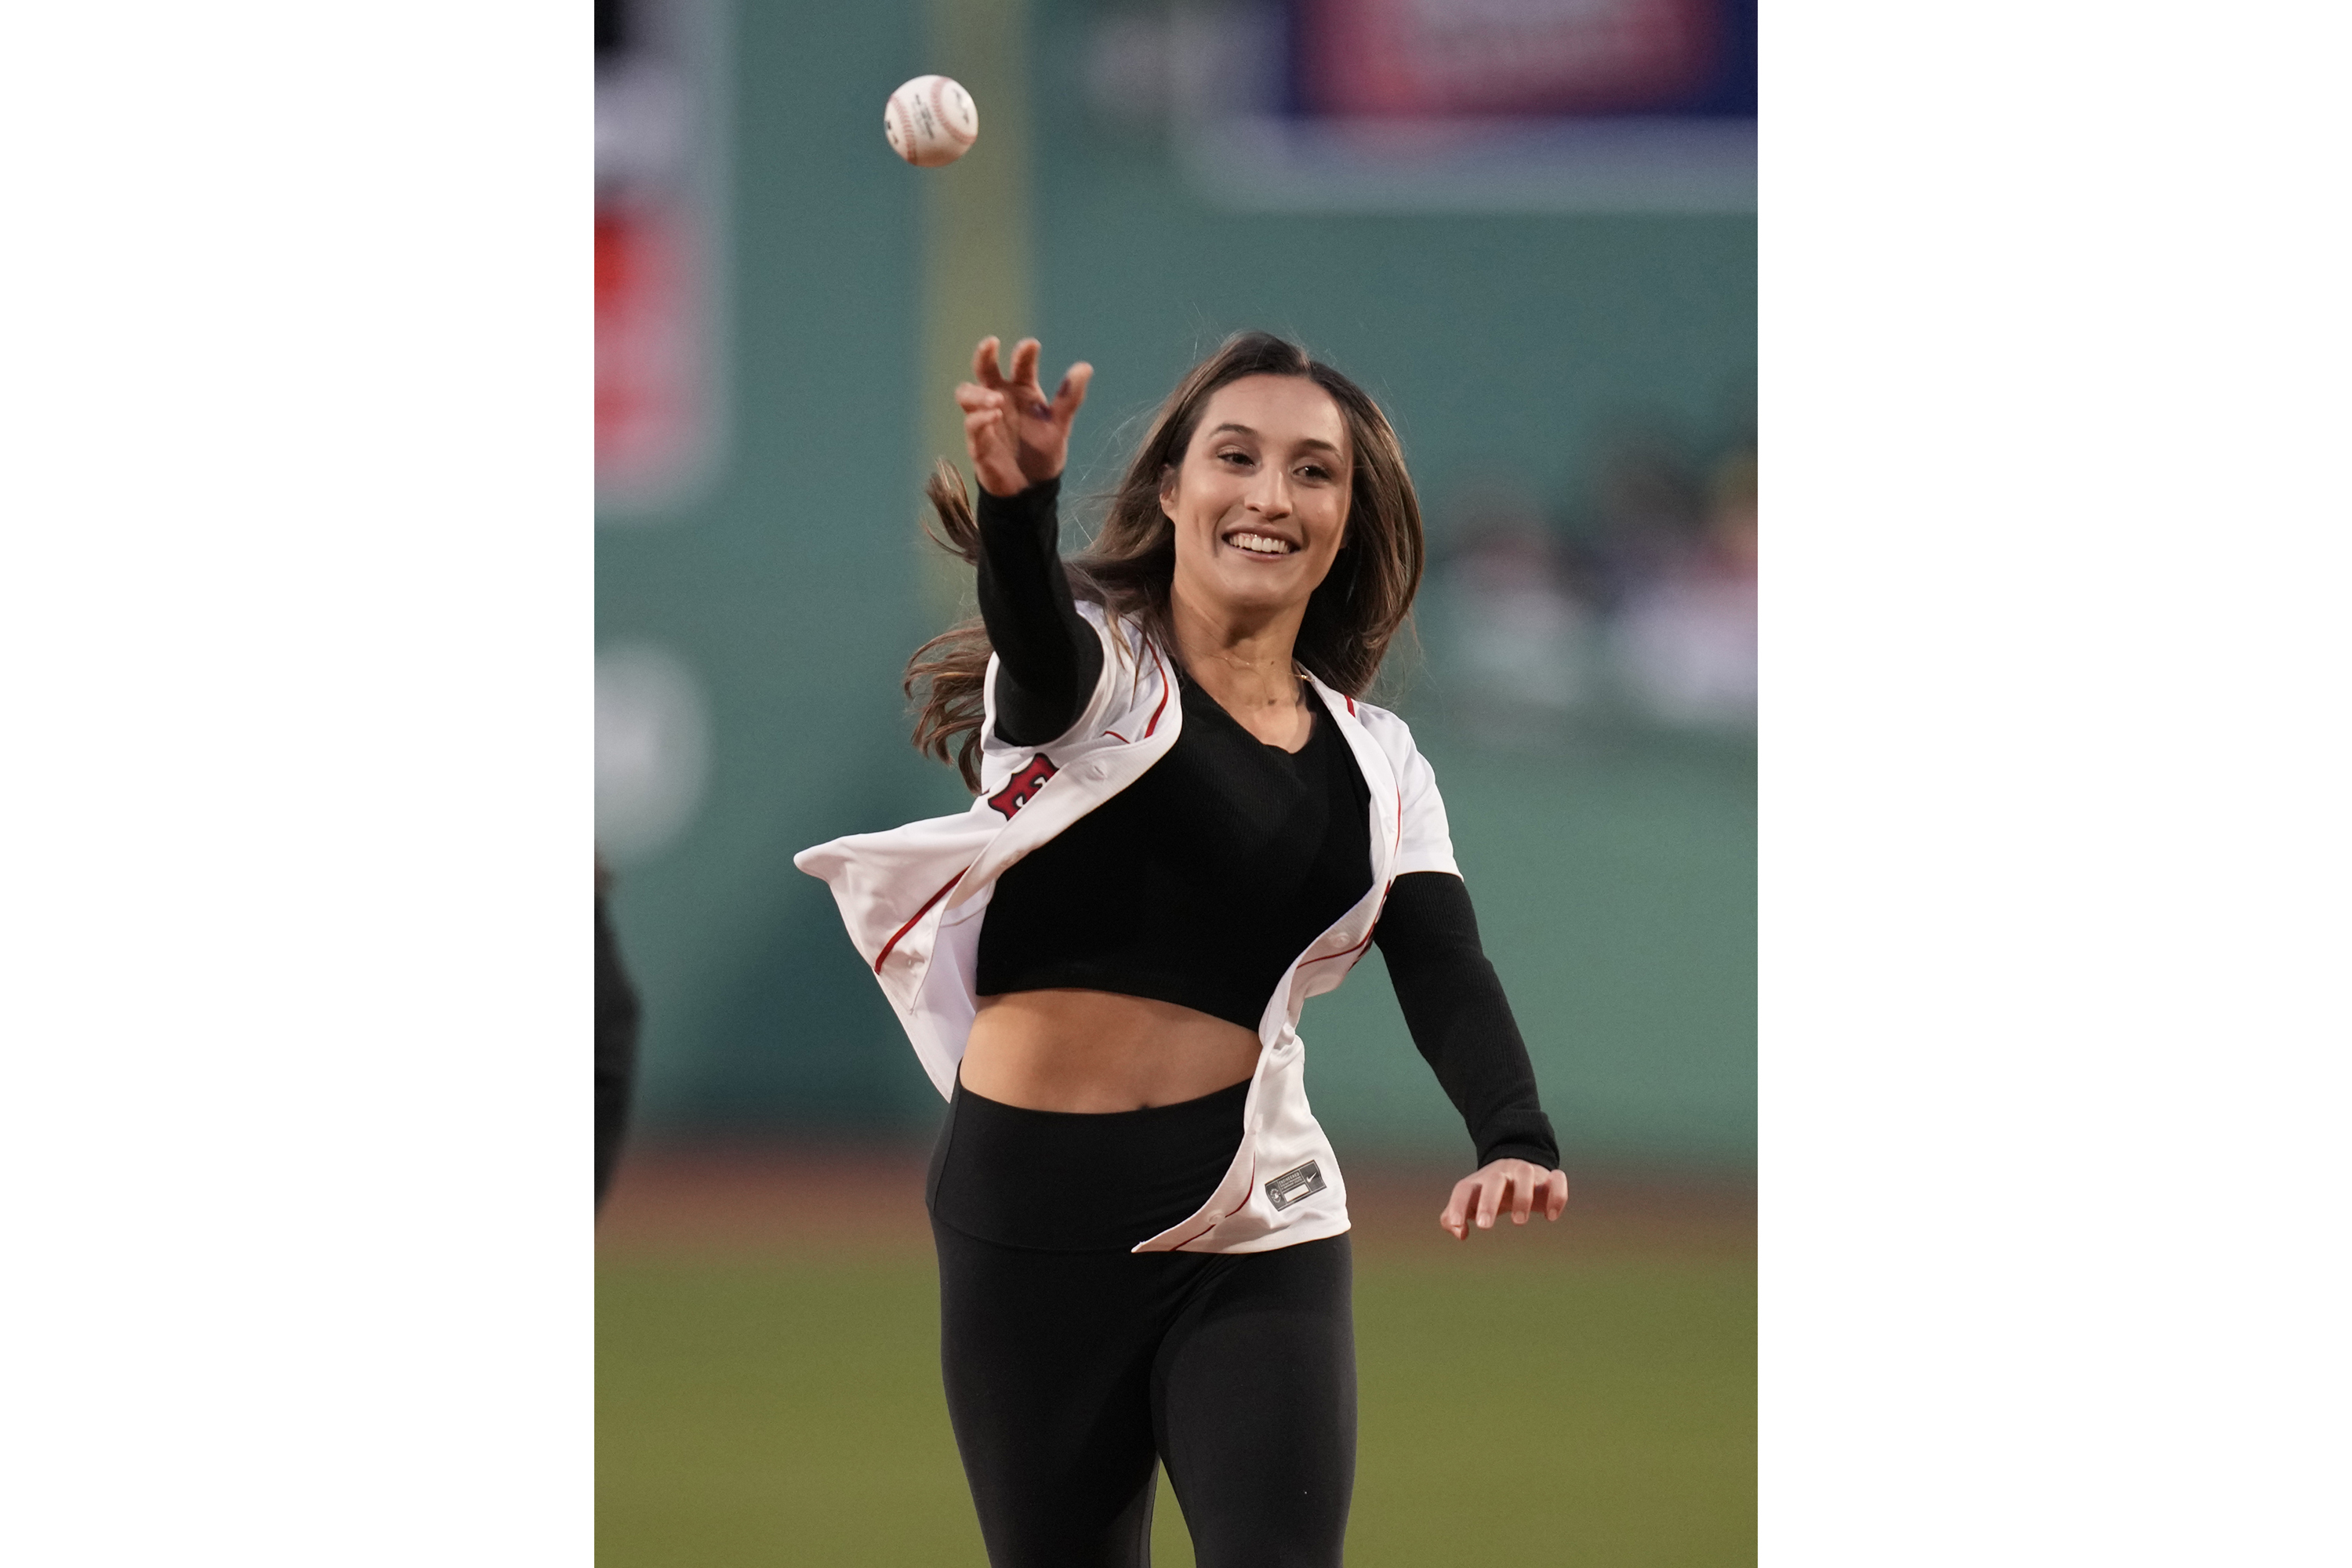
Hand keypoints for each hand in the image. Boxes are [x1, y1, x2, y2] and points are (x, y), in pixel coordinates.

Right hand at [956, 336, 1092, 497]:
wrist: (1032, 489)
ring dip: (979, 393)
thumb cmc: (1043, 451)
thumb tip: (1086, 366)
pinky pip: (972, 427)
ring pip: (967, 395)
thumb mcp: (1061, 423)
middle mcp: (1000, 399)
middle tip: (991, 343)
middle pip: (983, 370)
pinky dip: (980, 419)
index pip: (1020, 364)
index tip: (1032, 345)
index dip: (1024, 353)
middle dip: (984, 356)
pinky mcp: (979, 444)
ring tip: (996, 399)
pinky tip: (993, 416)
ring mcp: (986, 420)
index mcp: (1022, 390)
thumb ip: (1070, 396)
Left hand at [1440, 1159, 1567, 1239]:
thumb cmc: (1488, 1193)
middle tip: (1484, 1226)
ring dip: (1522, 1196)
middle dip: (1489, 1201)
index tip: (1458, 1226)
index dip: (1457, 1206)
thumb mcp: (1469, 1203)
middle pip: (1495, 1179)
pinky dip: (1557, 1195)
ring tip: (1518, 1221)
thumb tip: (1460, 1232)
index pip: (1464, 1189)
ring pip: (1525, 1173)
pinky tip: (1551, 1216)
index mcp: (1480, 1181)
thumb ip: (1451, 1219)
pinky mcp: (1548, 1177)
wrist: (1516, 1167)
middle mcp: (1503, 1174)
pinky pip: (1557, 1178)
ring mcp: (1526, 1173)